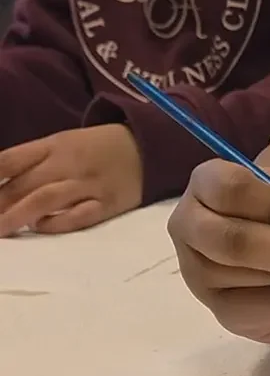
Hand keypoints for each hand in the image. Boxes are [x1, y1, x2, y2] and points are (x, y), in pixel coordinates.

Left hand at [0, 125, 142, 235]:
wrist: (149, 146)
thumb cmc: (99, 148)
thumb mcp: (64, 144)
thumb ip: (34, 162)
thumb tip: (1, 186)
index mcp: (53, 145)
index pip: (8, 160)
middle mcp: (68, 164)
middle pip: (23, 184)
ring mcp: (89, 184)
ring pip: (46, 199)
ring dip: (18, 215)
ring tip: (0, 231)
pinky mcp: (109, 203)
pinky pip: (80, 214)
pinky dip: (58, 222)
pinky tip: (41, 227)